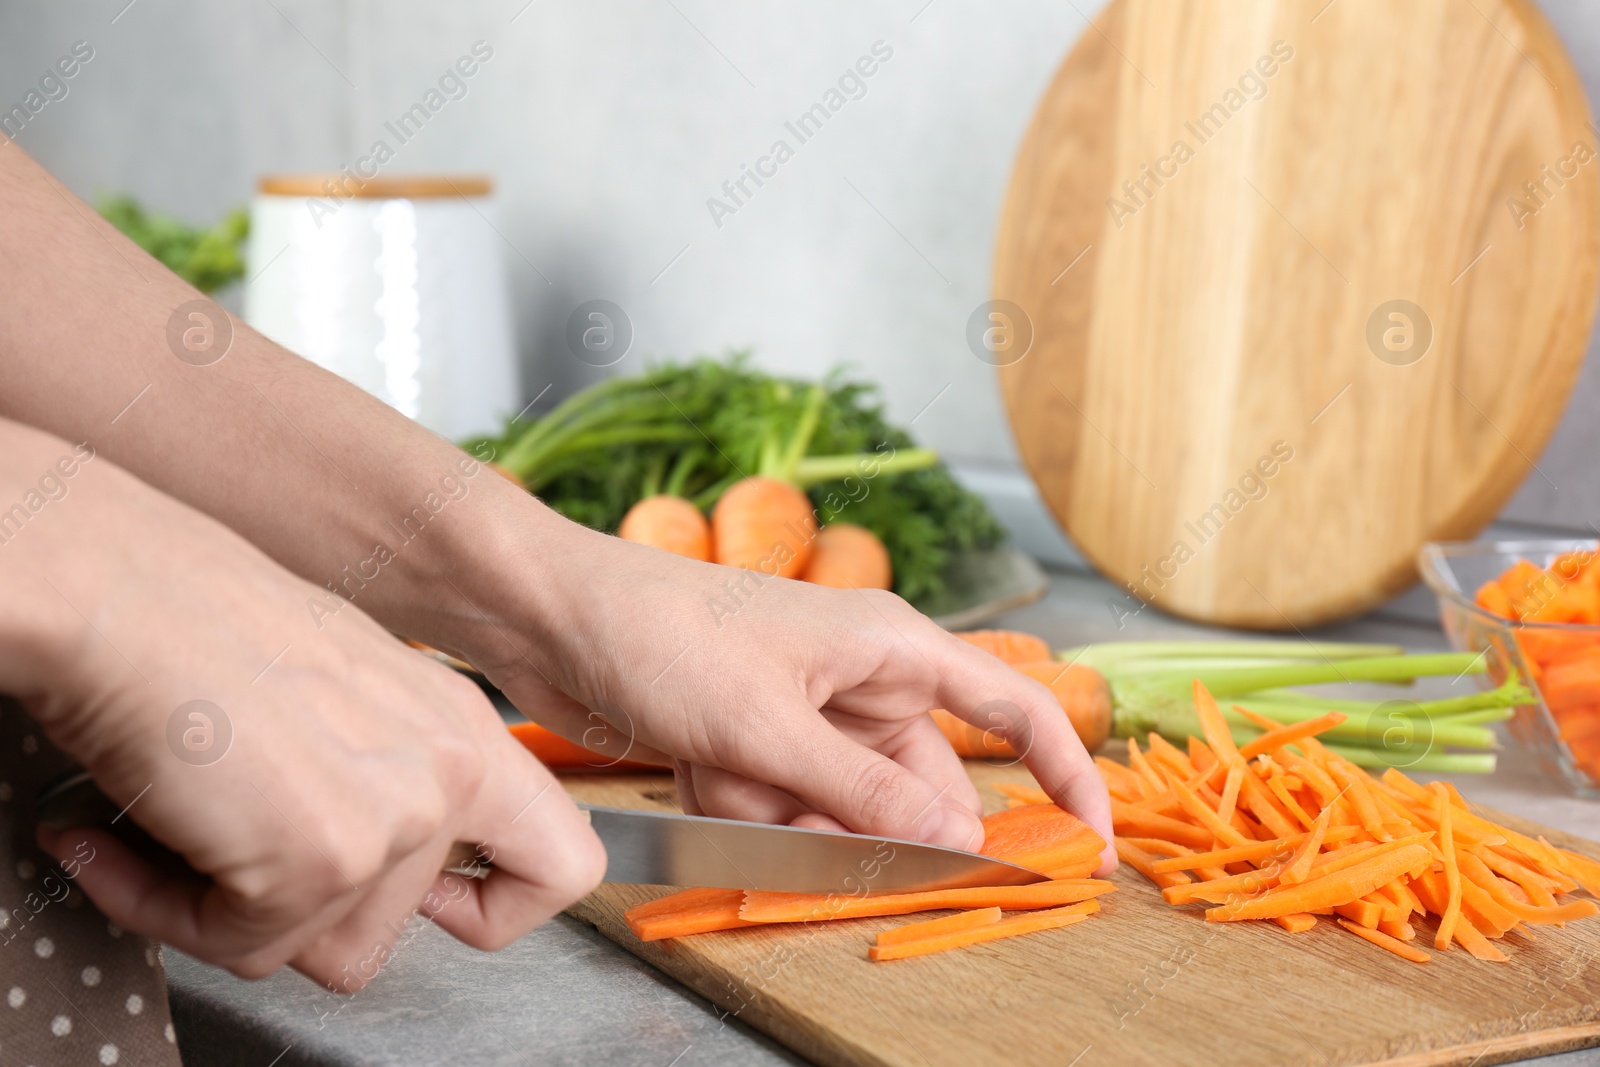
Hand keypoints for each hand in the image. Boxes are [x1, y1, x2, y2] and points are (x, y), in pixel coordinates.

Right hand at [1, 426, 602, 988]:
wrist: (123, 591)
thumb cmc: (203, 626)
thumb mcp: (341, 696)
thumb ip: (384, 778)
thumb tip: (369, 862)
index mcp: (465, 731)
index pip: (563, 863)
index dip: (497, 908)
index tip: (431, 901)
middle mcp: (450, 773)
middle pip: (395, 932)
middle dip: (300, 915)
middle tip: (237, 848)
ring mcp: (397, 818)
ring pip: (318, 951)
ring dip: (232, 913)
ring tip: (177, 829)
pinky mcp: (323, 857)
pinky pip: (239, 946)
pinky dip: (164, 908)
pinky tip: (127, 841)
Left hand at [470, 513, 1115, 871]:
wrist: (551, 617)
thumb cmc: (665, 635)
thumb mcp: (770, 726)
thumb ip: (869, 793)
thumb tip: (964, 838)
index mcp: (894, 647)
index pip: (1015, 711)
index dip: (1066, 777)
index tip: (1089, 849)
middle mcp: (862, 680)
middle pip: (911, 786)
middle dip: (857, 822)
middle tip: (804, 822)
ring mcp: (806, 712)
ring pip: (834, 808)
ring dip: (776, 812)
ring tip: (717, 766)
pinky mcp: (755, 738)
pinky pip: (778, 805)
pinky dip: (736, 803)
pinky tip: (691, 766)